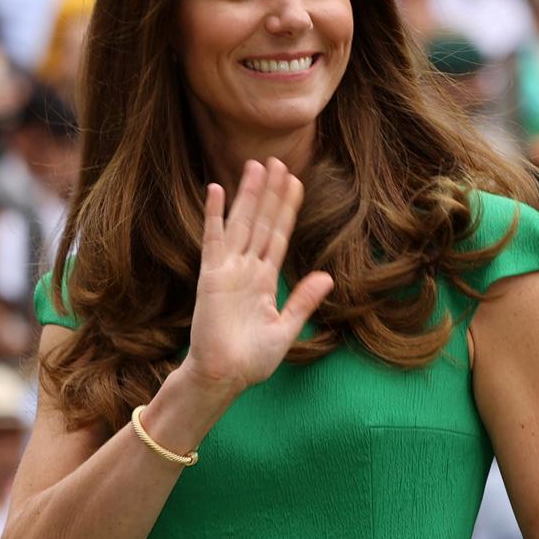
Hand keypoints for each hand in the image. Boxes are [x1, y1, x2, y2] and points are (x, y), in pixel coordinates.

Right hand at [180, 159, 333, 396]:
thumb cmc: (250, 361)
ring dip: (248, 194)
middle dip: (270, 192)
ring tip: (256, 165)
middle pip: (261, 221)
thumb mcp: (286, 329)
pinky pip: (213, 238)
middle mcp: (246, 269)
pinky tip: (216, 188)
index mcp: (263, 280)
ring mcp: (228, 269)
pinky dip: (214, 214)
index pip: (278, 236)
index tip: (296, 182)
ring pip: (241, 223)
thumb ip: (303, 300)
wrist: (224, 378)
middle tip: (276, 160)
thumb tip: (328, 276)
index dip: (287, 209)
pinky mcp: (211, 275)